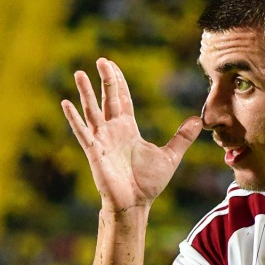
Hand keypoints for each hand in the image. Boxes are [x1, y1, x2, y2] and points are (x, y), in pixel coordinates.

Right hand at [61, 57, 201, 212]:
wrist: (135, 204)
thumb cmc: (148, 183)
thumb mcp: (170, 155)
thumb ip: (182, 137)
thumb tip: (198, 120)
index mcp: (128, 129)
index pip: (122, 99)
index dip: (118, 82)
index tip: (112, 65)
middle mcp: (113, 131)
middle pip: (107, 99)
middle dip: (105, 79)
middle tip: (101, 60)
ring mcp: (101, 140)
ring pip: (92, 110)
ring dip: (86, 92)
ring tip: (79, 73)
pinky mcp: (94, 152)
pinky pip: (82, 132)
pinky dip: (74, 118)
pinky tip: (66, 103)